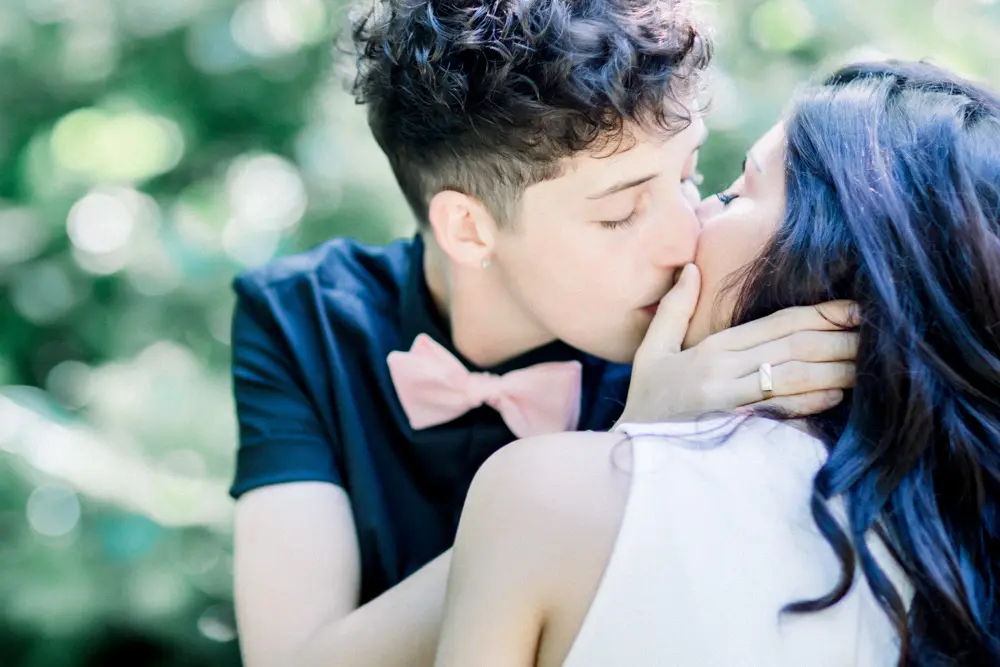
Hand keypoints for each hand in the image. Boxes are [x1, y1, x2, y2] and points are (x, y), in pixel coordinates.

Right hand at [617, 264, 858, 423]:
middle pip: (792, 347)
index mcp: (711, 350)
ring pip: (792, 377)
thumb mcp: (651, 353)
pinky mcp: (731, 429)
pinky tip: (836, 396)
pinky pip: (778, 412)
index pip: (776, 324)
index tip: (855, 309)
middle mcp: (722, 371)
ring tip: (871, 365)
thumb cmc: (645, 404)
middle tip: (879, 333)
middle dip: (839, 339)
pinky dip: (809, 403)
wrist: (629, 459)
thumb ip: (674, 310)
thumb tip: (693, 268)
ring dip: (835, 369)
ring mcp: (728, 402)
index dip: (820, 315)